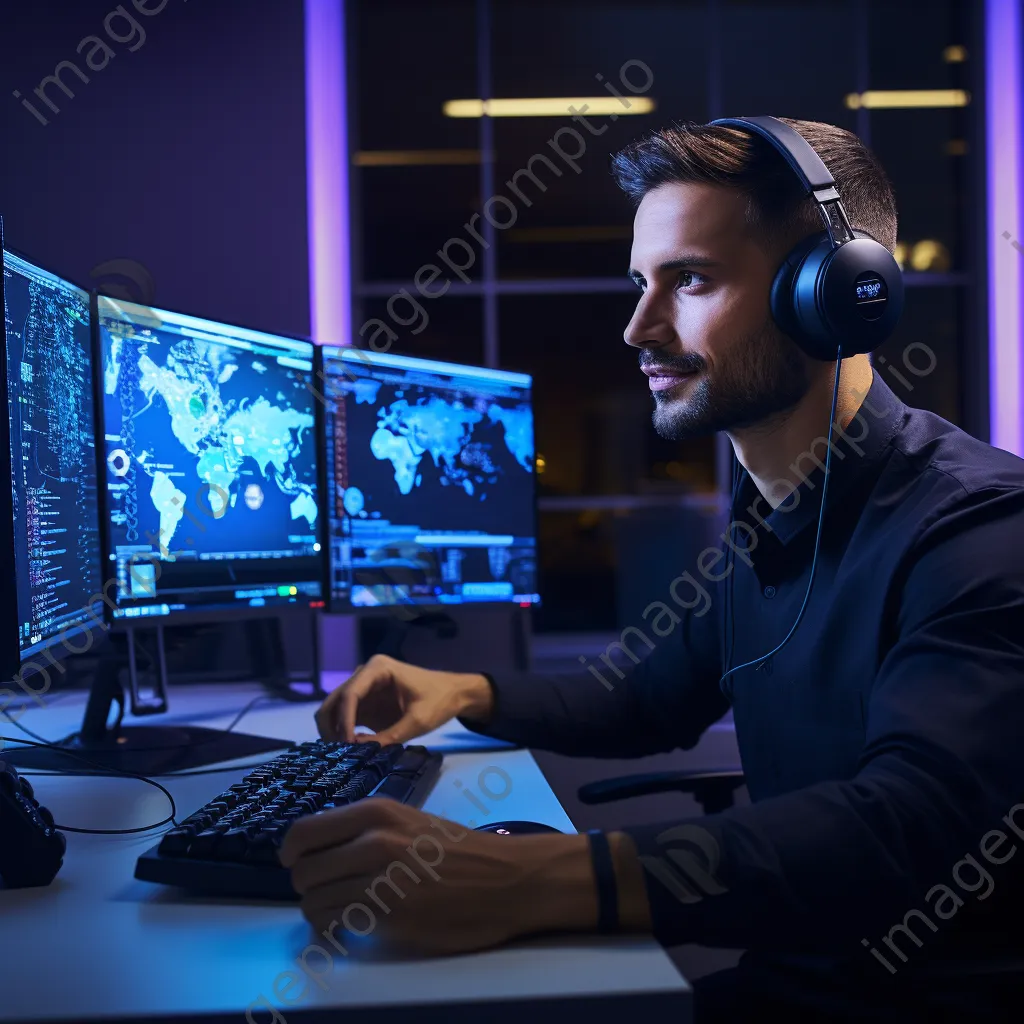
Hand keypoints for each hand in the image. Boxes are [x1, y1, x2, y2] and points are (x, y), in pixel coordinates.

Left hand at [279, 797, 596, 956]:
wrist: (505, 879)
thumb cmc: (458, 851)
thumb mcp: (408, 822)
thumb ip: (365, 830)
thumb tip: (321, 848)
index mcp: (376, 812)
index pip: (304, 831)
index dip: (291, 851)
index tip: (294, 862)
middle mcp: (372, 840)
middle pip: (303, 870)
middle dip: (307, 884)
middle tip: (327, 890)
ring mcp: (379, 879)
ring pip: (313, 900)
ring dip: (321, 909)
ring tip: (342, 910)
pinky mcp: (388, 915)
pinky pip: (335, 924)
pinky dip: (335, 929)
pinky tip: (354, 925)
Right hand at [315, 654, 493, 743]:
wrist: (453, 695)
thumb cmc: (439, 701)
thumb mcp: (418, 721)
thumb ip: (389, 736)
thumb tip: (357, 749)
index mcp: (377, 669)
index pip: (350, 694)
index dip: (344, 720)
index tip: (346, 744)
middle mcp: (364, 675)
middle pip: (334, 700)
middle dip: (332, 727)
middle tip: (338, 753)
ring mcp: (363, 689)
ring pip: (334, 710)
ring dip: (334, 731)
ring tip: (343, 755)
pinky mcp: (366, 704)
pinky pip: (345, 719)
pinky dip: (342, 734)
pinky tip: (350, 752)